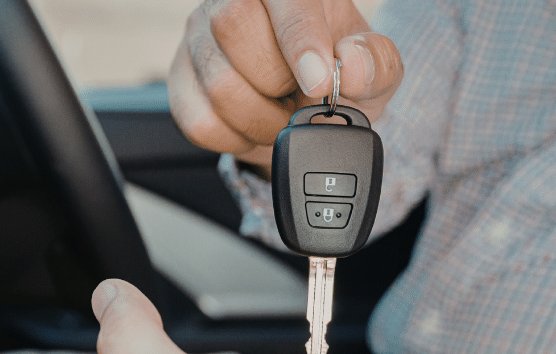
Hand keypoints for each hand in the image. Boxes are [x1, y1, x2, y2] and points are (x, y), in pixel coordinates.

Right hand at [168, 0, 402, 166]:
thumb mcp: (373, 71)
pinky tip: (253, 127)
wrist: (299, 104)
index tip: (318, 82)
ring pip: (217, 83)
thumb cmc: (333, 75)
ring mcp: (199, 39)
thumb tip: (352, 63)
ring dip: (260, 119)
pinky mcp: (180, 81)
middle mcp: (232, 1)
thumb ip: (375, 64)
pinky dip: (236, 139)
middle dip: (276, 81)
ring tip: (281, 118)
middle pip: (234, 28)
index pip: (285, 0)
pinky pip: (199, 120)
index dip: (300, 41)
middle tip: (299, 98)